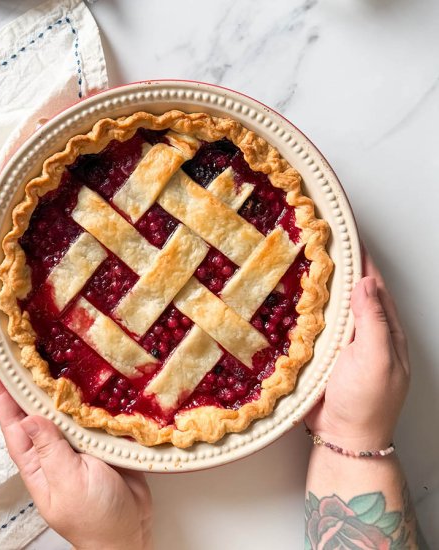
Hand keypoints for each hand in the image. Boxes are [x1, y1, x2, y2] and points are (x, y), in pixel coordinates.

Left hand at [0, 366, 151, 549]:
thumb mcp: (68, 483)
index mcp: (37, 463)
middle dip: (28, 383)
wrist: (129, 531)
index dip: (2, 396)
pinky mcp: (100, 440)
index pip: (14, 425)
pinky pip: (90, 413)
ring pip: (64, 409)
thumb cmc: (94, 516)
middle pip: (37, 410)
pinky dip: (88, 396)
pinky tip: (90, 377)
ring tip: (54, 354)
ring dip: (58, 385)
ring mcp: (77, 444)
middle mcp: (54, 449)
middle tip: (25, 349)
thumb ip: (50, 450)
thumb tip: (28, 417)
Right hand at [305, 253, 409, 449]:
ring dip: (318, 284)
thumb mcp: (376, 360)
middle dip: (337, 265)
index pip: (374, 284)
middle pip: (350, 290)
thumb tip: (366, 282)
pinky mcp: (320, 350)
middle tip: (317, 239)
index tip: (346, 234)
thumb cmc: (366, 402)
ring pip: (329, 304)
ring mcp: (341, 340)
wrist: (343, 436)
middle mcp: (364, 330)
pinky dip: (303, 306)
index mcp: (386, 329)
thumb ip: (374, 321)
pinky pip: (312, 322)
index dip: (362, 258)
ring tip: (302, 259)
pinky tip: (291, 295)